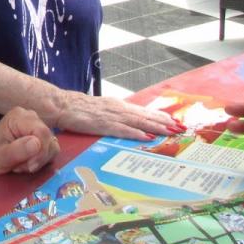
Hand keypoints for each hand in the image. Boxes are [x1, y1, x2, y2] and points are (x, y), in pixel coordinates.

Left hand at [0, 108, 59, 177]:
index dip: (40, 153)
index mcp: (19, 117)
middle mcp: (31, 116)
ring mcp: (37, 125)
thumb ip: (17, 150)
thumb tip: (36, 143)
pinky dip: (41, 159)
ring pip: (52, 145)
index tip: (29, 166)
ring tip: (22, 164)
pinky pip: (50, 149)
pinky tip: (27, 162)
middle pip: (49, 139)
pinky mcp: (41, 135)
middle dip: (38, 158)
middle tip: (21, 166)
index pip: (42, 133)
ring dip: (39, 160)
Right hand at [54, 91, 184, 138]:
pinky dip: (136, 134)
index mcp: (119, 106)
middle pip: (146, 116)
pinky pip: (123, 130)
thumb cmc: (80, 110)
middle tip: (182, 127)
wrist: (61, 105)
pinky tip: (147, 138)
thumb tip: (129, 125)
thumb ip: (116, 117)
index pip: (144, 111)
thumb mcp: (102, 111)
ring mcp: (111, 116)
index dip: (161, 116)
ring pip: (139, 122)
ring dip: (156, 127)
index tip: (176, 121)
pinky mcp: (102, 124)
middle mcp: (119, 109)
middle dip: (165, 122)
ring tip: (171, 132)